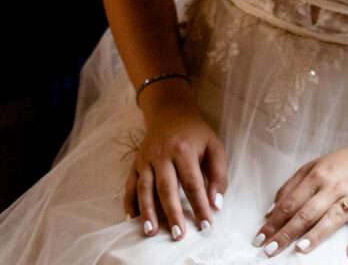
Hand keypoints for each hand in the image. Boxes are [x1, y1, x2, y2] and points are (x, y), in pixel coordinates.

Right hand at [125, 85, 226, 240]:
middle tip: (179, 235)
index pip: (193, 183)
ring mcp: (146, 159)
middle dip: (172, 213)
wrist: (171, 111)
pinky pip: (130, 184)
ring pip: (145, 188)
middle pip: (166, 187)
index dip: (199, 205)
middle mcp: (162, 154)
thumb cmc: (196, 134)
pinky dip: (129, 202)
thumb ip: (218, 175)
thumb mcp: (214, 146)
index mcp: (184, 149)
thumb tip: (215, 204)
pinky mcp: (136, 163)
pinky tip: (132, 218)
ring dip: (147, 211)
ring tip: (151, 232)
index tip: (206, 226)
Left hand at [253, 137, 347, 257]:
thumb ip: (292, 185)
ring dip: (316, 234)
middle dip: (286, 232)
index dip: (273, 221)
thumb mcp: (316, 165)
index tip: (260, 238)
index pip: (290, 202)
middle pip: (306, 212)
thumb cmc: (345, 163)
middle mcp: (333, 185)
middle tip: (269, 250)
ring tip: (300, 249)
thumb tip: (271, 210)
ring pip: (332, 217)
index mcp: (317, 175)